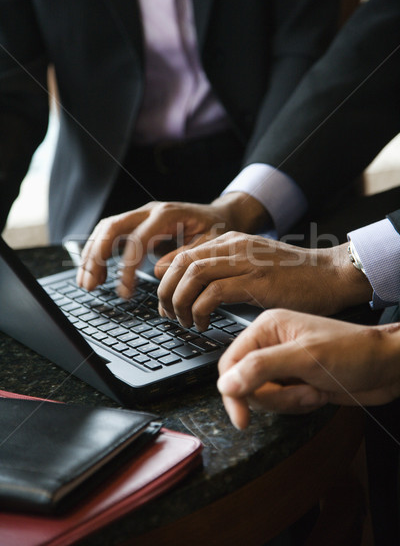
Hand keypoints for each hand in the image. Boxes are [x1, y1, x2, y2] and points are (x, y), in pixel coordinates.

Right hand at [76, 193, 268, 296]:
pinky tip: (95, 275)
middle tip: (91, 285)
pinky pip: (110, 235)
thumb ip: (186, 256)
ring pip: (106, 230)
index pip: (137, 239)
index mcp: (167, 214)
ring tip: (87, 284)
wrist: (220, 216)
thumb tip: (160, 270)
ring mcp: (140, 216)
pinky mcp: (136, 225)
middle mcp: (149, 211)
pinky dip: (98, 254)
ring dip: (92, 256)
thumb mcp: (210, 244)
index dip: (128, 266)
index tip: (126, 291)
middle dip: (97, 257)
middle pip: (112, 227)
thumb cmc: (217, 231)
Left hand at [156, 232, 371, 331]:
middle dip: (166, 291)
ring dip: (180, 301)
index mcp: (231, 242)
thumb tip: (191, 288)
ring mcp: (245, 261)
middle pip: (181, 262)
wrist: (331, 275)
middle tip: (168, 313)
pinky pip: (214, 292)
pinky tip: (204, 324)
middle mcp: (234, 246)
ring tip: (184, 321)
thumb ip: (224, 271)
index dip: (165, 278)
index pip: (183, 253)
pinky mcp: (256, 280)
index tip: (164, 300)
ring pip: (193, 275)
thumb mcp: (253, 266)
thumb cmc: (295, 277)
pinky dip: (200, 310)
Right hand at [217, 309, 399, 428]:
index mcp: (267, 328)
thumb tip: (225, 384)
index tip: (241, 417)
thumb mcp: (305, 358)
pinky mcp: (295, 380)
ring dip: (289, 401)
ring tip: (314, 389)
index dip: (233, 391)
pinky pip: (281, 403)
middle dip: (273, 397)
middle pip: (245, 384)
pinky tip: (318, 392)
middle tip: (299, 391)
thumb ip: (261, 368)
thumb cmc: (354, 351)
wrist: (387, 367)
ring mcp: (283, 364)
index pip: (230, 363)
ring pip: (263, 397)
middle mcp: (271, 344)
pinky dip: (299, 404)